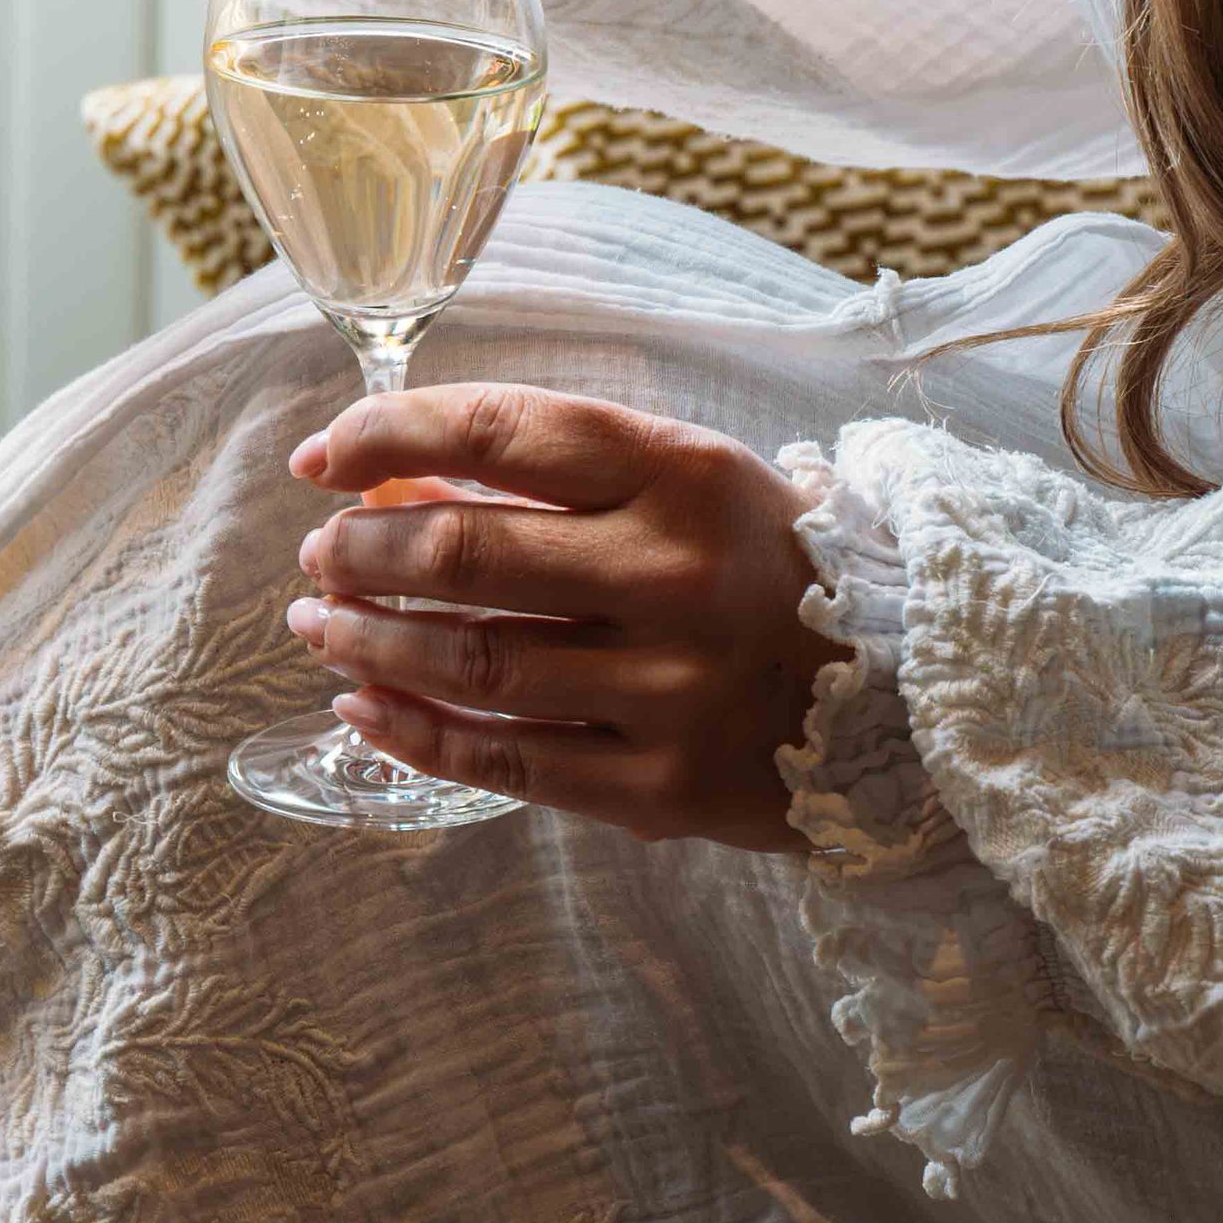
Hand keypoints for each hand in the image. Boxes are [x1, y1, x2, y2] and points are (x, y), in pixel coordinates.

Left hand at [285, 383, 827, 848]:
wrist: (902, 697)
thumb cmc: (758, 567)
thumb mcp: (688, 481)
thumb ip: (557, 472)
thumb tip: (391, 480)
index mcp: (685, 475)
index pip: (499, 431)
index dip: (386, 437)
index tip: (323, 460)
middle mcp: (677, 578)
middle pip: (464, 555)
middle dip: (359, 551)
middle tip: (319, 555)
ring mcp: (671, 693)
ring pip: (468, 664)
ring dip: (365, 642)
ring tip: (320, 626)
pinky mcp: (661, 791)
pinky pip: (504, 763)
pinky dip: (411, 734)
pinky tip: (361, 708)